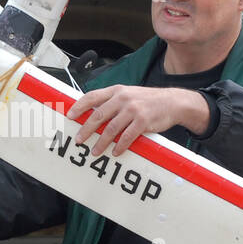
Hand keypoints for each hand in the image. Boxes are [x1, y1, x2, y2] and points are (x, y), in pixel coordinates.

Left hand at [67, 86, 210, 155]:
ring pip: (111, 128)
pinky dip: (120, 146)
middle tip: (79, 140)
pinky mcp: (143, 121)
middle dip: (86, 130)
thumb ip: (112, 101)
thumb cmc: (147, 101)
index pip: (92, 96)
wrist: (172, 102)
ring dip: (101, 143)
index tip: (70, 116)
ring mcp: (133, 109)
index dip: (79, 106)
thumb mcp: (128, 95)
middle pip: (98, 115)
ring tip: (95, 152)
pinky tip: (115, 152)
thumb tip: (91, 113)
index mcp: (117, 91)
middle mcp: (123, 98)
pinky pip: (127, 136)